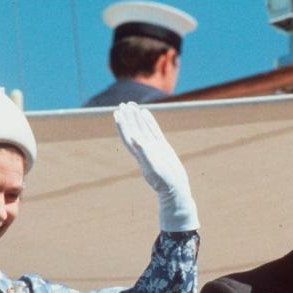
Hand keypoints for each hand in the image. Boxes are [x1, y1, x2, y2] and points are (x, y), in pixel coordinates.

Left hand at [114, 102, 198, 231]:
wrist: (175, 188)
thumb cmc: (164, 182)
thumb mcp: (153, 168)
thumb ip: (144, 153)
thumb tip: (134, 139)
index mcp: (139, 154)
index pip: (128, 136)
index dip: (122, 125)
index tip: (117, 113)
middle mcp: (144, 149)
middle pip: (133, 130)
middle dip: (128, 118)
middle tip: (122, 104)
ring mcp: (153, 147)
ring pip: (143, 128)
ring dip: (137, 117)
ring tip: (132, 105)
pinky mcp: (162, 147)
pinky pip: (154, 131)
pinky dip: (149, 121)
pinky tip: (146, 113)